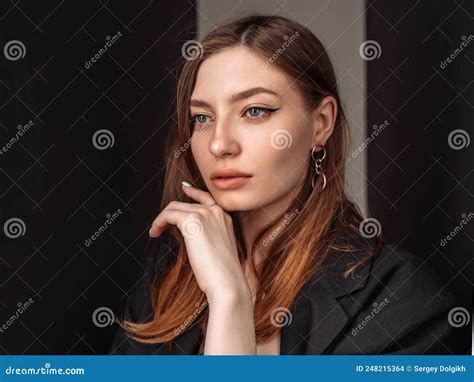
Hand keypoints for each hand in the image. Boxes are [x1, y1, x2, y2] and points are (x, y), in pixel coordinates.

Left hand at [148, 182, 250, 300]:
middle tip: (160, 226)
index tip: (184, 188)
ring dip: (162, 218)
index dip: (193, 191)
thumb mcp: (218, 248)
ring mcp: (205, 214)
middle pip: (185, 203)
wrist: (227, 282)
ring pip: (174, 207)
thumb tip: (192, 235)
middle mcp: (216, 211)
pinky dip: (158, 222)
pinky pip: (168, 214)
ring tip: (156, 231)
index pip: (206, 197)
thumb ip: (209, 235)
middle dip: (170, 213)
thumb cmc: (223, 274)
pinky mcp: (192, 220)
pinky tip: (155, 233)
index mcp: (225, 217)